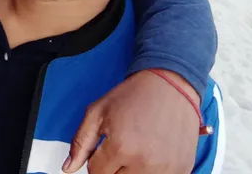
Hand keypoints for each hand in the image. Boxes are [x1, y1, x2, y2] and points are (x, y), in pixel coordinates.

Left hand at [64, 70, 199, 173]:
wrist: (170, 86)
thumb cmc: (133, 96)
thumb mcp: (97, 113)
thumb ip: (80, 143)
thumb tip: (68, 168)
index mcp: (120, 147)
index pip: (96, 173)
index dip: (96, 162)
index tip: (103, 149)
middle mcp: (144, 162)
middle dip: (113, 167)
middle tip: (121, 147)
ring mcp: (166, 168)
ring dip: (131, 170)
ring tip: (136, 149)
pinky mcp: (182, 169)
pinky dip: (152, 170)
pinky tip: (153, 152)